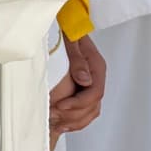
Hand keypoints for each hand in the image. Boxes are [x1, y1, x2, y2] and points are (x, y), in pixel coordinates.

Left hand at [49, 33, 105, 149]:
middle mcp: (96, 78)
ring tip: (56, 124)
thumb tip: (84, 80)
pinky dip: (76, 120)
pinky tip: (63, 124)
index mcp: (96, 68)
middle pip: (92, 106)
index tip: (60, 106)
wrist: (68, 25)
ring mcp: (92, 84)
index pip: (94, 93)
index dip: (78, 103)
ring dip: (74, 120)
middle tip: (54, 117)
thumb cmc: (69, 32)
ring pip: (91, 111)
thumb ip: (78, 60)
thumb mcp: (72, 42)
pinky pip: (86, 111)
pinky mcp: (84, 89)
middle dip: (73, 114)